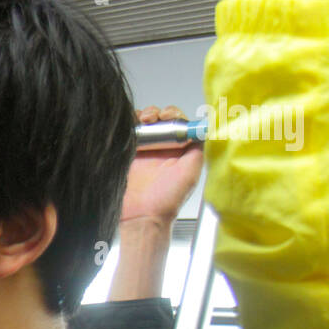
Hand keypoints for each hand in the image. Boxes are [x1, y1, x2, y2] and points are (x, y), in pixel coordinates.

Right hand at [122, 106, 202, 224]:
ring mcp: (142, 151)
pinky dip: (126, 125)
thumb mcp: (191, 171)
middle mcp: (160, 149)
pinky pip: (125, 134)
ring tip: (142, 120)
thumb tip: (203, 127)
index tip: (169, 115)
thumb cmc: (168, 199)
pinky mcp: (125, 155)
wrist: (143, 215)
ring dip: (141, 116)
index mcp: (177, 151)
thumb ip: (197, 148)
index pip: (176, 123)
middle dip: (156, 113)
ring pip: (141, 124)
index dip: (173, 114)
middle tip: (153, 118)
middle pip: (157, 120)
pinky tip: (129, 125)